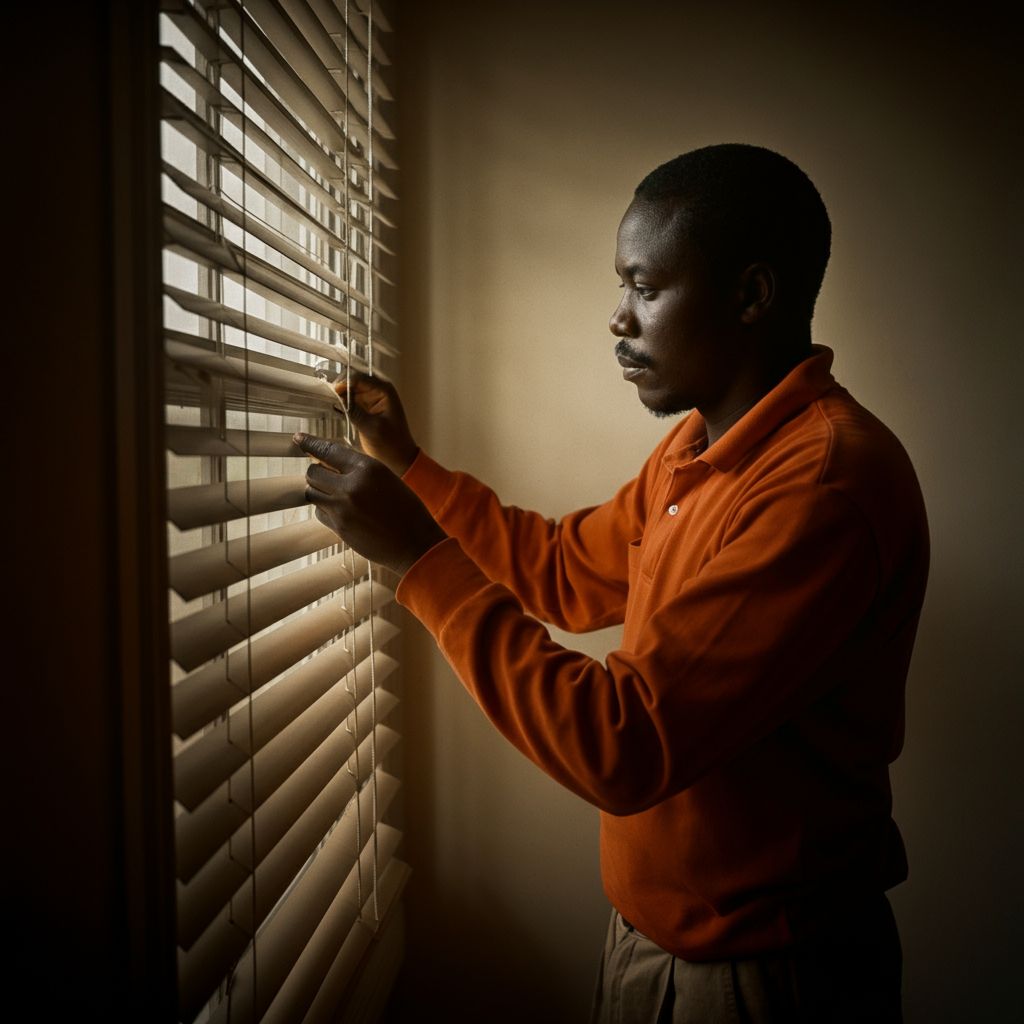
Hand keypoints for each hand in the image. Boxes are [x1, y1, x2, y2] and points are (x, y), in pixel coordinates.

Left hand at [295, 432, 446, 575]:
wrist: (415, 543)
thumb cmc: (406, 509)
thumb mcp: (387, 478)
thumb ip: (360, 470)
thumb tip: (332, 464)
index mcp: (368, 467)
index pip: (329, 450)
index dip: (310, 443)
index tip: (297, 438)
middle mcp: (352, 485)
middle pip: (313, 472)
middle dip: (317, 473)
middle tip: (327, 477)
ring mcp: (342, 508)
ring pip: (311, 493)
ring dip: (318, 491)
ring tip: (334, 495)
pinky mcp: (339, 527)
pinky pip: (319, 512)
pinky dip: (324, 509)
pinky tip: (340, 512)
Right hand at [333, 371, 418, 475]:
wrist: (399, 458)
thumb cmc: (391, 445)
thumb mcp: (371, 428)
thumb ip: (354, 410)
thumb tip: (338, 396)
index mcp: (385, 391)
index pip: (359, 377)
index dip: (344, 383)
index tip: (332, 393)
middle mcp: (379, 390)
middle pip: (353, 380)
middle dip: (340, 387)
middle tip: (328, 397)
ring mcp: (372, 398)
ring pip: (350, 389)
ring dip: (340, 394)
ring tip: (328, 402)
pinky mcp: (366, 407)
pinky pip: (351, 399)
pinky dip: (343, 403)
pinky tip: (335, 409)